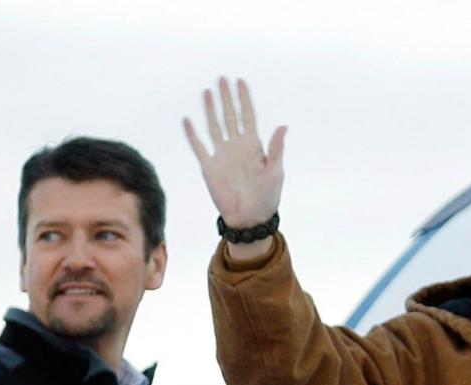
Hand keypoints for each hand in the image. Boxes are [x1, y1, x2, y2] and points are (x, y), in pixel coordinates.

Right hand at [183, 77, 285, 229]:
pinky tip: (188, 121)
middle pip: (230, 116)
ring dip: (210, 110)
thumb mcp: (276, 171)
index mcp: (254, 146)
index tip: (241, 82)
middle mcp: (237, 147)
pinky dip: (193, 134)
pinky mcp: (209, 167)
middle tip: (222, 79)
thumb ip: (276, 148)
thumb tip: (283, 126)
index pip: (248, 116)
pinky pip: (199, 147)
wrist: (250, 219)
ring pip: (214, 126)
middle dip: (227, 98)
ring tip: (207, 92)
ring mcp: (222, 156)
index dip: (245, 99)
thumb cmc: (267, 197)